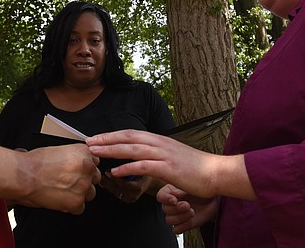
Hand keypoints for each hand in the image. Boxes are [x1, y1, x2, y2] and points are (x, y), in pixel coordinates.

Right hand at [16, 144, 100, 213]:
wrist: (24, 176)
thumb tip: (80, 163)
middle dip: (84, 180)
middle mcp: (87, 169)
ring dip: (79, 193)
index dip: (85, 167)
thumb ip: (75, 157)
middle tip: (69, 180)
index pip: (95, 162)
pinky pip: (80, 207)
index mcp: (83, 153)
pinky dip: (71, 206)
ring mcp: (83, 186)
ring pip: (90, 193)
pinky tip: (61, 199)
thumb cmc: (36, 162)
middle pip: (95, 177)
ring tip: (63, 190)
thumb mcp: (60, 150)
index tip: (78, 170)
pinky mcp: (76, 202)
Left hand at [86, 129, 254, 200]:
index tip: (96, 138)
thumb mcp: (173, 157)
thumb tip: (143, 160)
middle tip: (88, 141)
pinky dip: (128, 168)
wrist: (216, 172)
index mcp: (159, 140)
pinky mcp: (168, 167)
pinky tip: (115, 171)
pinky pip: (144, 166)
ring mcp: (164, 154)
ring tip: (95, 152)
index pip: (131, 133)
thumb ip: (157, 156)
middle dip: (106, 138)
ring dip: (111, 149)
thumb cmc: (195, 168)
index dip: (112, 135)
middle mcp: (159, 143)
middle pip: (128, 136)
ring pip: (132, 148)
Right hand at [158, 184, 217, 233]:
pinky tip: (191, 219)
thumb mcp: (189, 181)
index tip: (175, 200)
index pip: (160, 196)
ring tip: (192, 211)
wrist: (214, 198)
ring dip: (181, 217)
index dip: (166, 199)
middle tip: (188, 205)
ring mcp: (177, 214)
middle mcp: (172, 203)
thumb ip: (177, 182)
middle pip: (165, 210)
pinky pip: (177, 229)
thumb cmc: (203, 186)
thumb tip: (171, 187)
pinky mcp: (184, 224)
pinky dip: (184, 225)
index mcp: (171, 191)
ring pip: (169, 220)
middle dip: (177, 209)